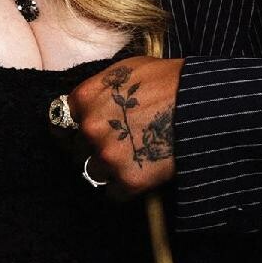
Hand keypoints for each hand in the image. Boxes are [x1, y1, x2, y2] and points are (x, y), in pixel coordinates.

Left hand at [67, 56, 183, 195]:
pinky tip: (140, 172)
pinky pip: (113, 193)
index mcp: (85, 98)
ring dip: (106, 169)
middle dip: (90, 149)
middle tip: (114, 145)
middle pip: (75, 149)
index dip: (72, 127)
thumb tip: (86, 106)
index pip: (60, 121)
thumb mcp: (125, 70)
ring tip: (129, 159)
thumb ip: (99, 89)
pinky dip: (124, 187)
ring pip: (92, 172)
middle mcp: (90, 127)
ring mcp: (108, 155)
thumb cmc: (167, 80)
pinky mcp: (129, 180)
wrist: (201, 103)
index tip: (80, 133)